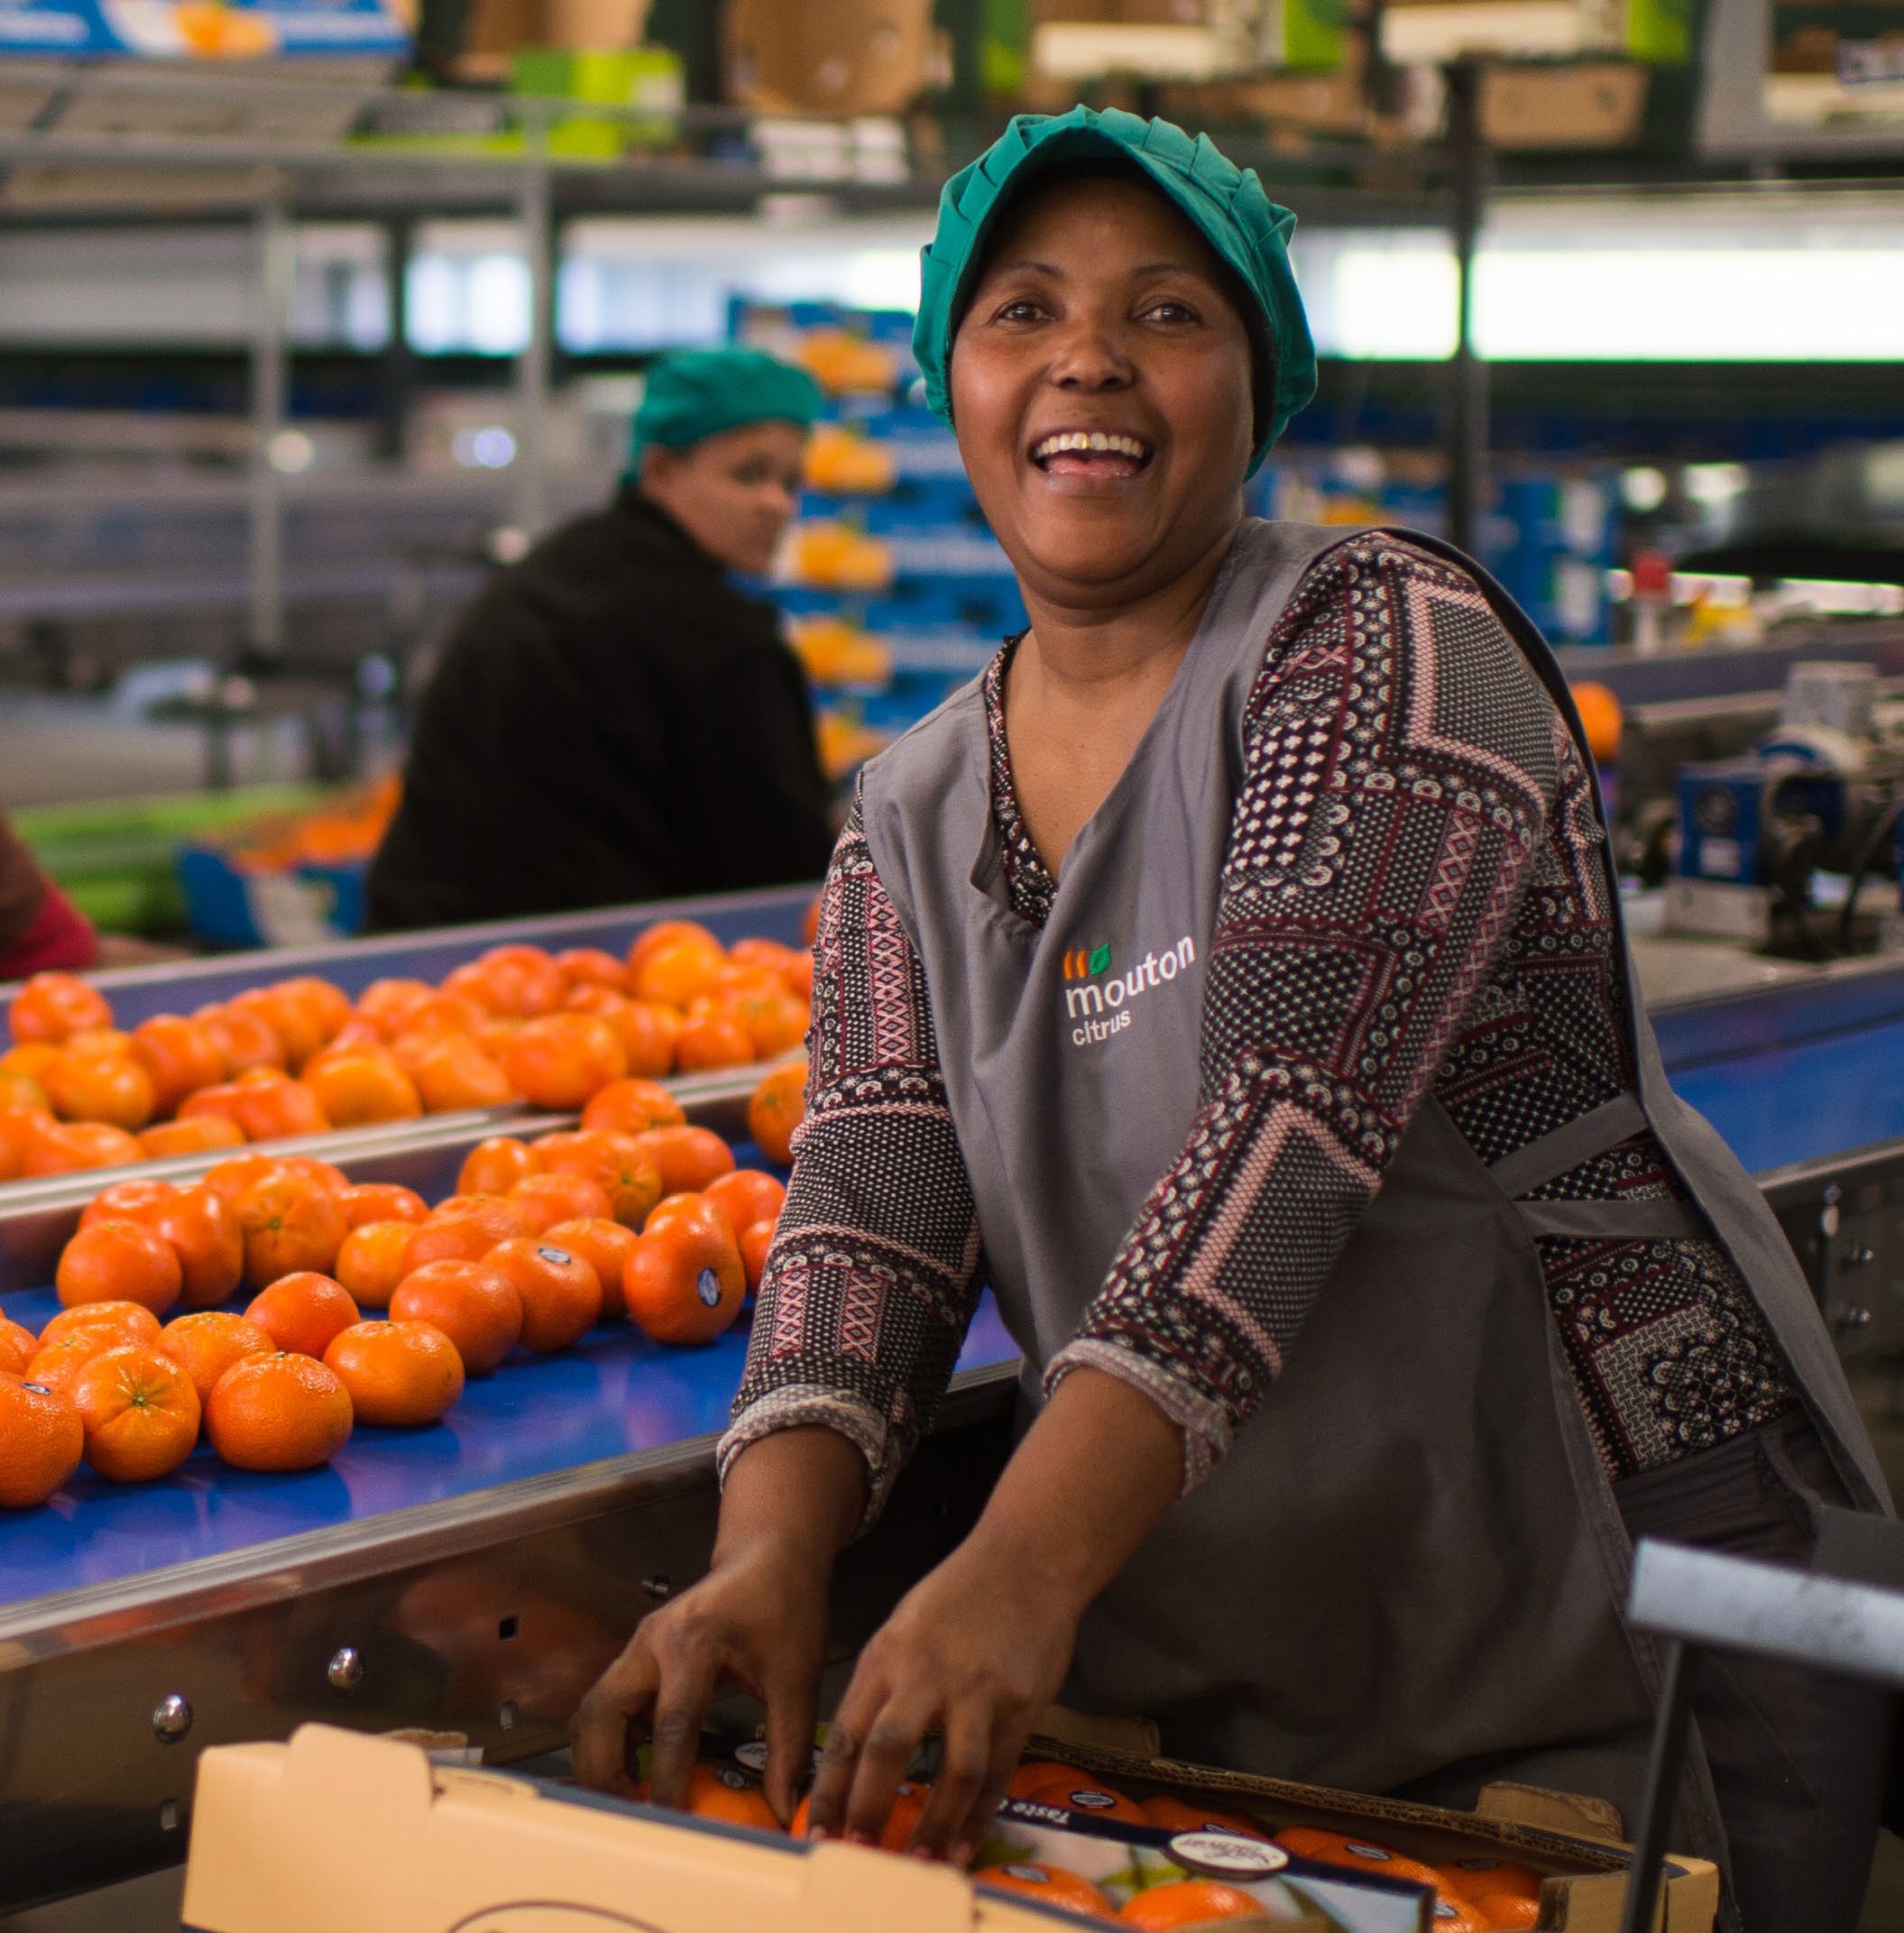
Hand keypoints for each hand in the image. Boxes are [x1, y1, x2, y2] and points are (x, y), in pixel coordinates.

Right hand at [570, 1529, 829, 1820]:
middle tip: (634, 1811)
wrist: (771, 1558)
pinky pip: (606, 1703)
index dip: (669, 1780)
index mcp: (694, 1642)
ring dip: (600, 1756)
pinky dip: (611, 1739)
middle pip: (600, 1714)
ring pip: (593, 1709)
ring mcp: (639, 1646)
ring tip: (632, 1796)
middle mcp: (653, 1641)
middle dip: (605, 1770)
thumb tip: (782, 1805)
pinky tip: (638, 1767)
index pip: (671, 1725)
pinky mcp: (639, 1655)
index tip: (676, 1820)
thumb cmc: (785, 1605)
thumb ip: (788, 1746)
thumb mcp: (797, 1676)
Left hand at [805, 1366, 1185, 1863]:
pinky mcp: (1020, 1703)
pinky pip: (997, 1771)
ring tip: (918, 1864)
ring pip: (951, 1772)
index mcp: (886, 1657)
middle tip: (858, 1856)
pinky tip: (964, 1844)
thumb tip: (857, 1762)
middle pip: (887, 1752)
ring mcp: (977, 1689)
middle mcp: (926, 1673)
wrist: (1026, 1559)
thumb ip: (883, 1689)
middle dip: (869, 1811)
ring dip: (933, 1826)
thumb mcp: (901, 1630)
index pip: (847, 1735)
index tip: (817, 1835)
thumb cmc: (958, 1598)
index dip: (830, 1793)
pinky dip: (979, 1816)